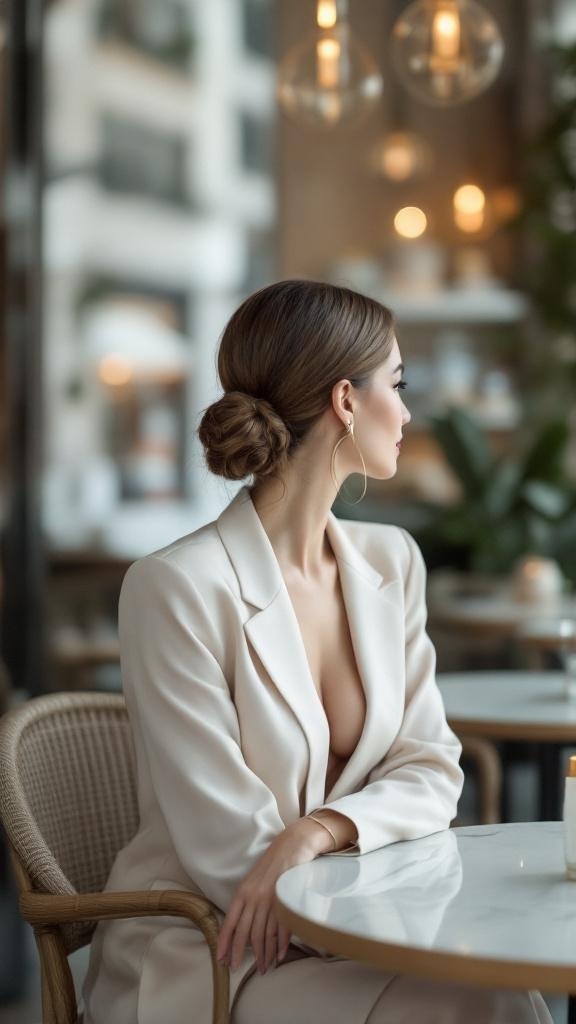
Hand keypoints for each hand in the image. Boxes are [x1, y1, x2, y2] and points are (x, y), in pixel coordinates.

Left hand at [216, 817, 328, 973]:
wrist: (291, 846)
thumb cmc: (270, 865)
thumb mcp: (251, 880)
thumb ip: (245, 900)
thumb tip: (239, 926)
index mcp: (243, 892)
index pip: (230, 922)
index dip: (225, 942)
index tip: (221, 958)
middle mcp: (255, 898)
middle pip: (246, 932)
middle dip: (240, 953)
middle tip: (237, 967)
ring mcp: (271, 900)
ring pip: (264, 934)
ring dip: (263, 953)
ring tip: (263, 966)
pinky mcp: (287, 901)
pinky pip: (282, 929)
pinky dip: (281, 945)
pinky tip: (279, 956)